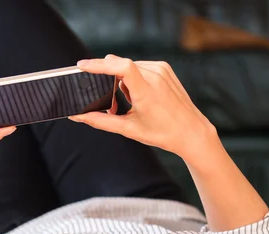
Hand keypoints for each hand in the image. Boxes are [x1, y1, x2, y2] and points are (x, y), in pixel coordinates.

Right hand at [70, 56, 215, 165]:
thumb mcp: (129, 129)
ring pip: (129, 68)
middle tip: (114, 104)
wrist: (190, 131)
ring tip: (132, 104)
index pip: (120, 67)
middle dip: (110, 82)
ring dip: (123, 82)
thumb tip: (78, 116)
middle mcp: (155, 75)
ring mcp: (161, 69)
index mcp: (146, 91)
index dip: (99, 64)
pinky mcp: (165, 68)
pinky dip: (135, 79)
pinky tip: (142, 96)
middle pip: (120, 68)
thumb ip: (101, 121)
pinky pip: (141, 68)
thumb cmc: (162, 133)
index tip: (82, 66)